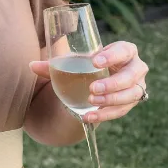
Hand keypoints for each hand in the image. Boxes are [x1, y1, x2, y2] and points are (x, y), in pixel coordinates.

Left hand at [30, 41, 148, 124]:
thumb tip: (31, 65)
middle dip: (113, 83)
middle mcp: (135, 68)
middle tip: (92, 88)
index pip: (124, 50)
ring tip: (90, 101)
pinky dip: (104, 114)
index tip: (95, 61)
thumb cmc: (87, 66)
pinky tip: (88, 116)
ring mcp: (136, 87)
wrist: (97, 80)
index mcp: (125, 51)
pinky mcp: (130, 103)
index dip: (113, 56)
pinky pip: (121, 111)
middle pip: (132, 76)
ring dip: (110, 100)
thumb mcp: (74, 63)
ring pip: (131, 95)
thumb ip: (54, 65)